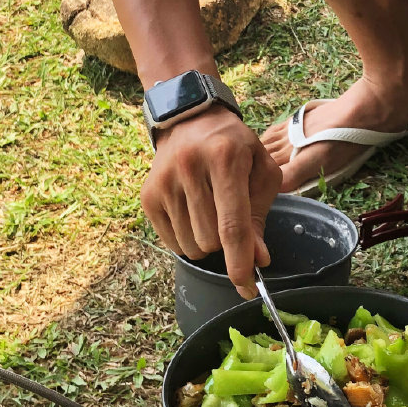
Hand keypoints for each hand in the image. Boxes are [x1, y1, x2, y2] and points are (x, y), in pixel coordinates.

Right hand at [141, 105, 281, 296]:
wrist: (190, 119)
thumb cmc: (235, 147)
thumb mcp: (260, 171)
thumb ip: (260, 216)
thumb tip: (257, 259)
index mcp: (225, 159)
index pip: (232, 225)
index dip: (241, 262)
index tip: (248, 287)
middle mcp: (190, 168)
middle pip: (211, 240)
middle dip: (226, 243)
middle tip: (229, 216)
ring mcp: (164, 182)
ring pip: (191, 246)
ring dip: (206, 242)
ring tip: (210, 211)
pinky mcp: (147, 195)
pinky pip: (171, 243)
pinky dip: (187, 239)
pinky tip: (192, 213)